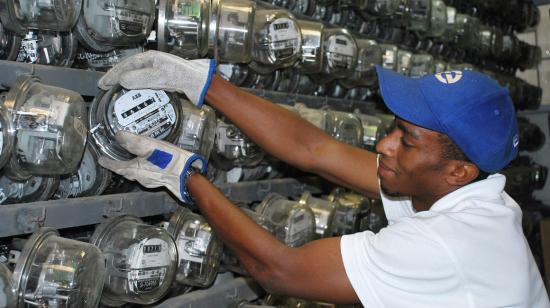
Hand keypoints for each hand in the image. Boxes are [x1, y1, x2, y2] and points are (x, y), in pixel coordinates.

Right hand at [98, 50, 215, 106]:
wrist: (199, 82)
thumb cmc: (182, 75)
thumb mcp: (158, 77)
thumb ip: (139, 78)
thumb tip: (122, 81)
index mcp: (149, 59)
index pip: (125, 65)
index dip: (112, 74)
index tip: (102, 84)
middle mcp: (152, 63)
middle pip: (129, 70)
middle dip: (116, 78)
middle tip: (104, 87)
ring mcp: (157, 72)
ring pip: (136, 77)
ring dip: (125, 84)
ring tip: (115, 92)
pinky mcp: (163, 81)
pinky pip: (145, 84)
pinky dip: (136, 90)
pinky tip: (134, 96)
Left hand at [98, 131, 206, 202]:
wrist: (186, 174)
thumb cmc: (168, 160)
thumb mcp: (148, 145)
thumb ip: (132, 141)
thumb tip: (118, 135)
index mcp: (134, 170)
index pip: (115, 166)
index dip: (107, 162)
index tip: (101, 160)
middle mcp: (140, 178)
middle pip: (126, 172)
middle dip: (120, 166)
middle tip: (116, 159)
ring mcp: (151, 181)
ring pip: (137, 175)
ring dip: (133, 168)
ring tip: (134, 159)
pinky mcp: (161, 181)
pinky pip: (148, 175)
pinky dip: (145, 169)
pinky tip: (152, 164)